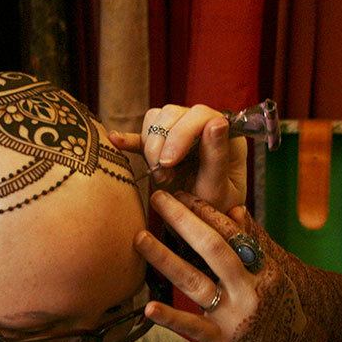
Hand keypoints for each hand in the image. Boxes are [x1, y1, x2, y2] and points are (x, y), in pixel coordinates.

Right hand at [109, 104, 247, 212]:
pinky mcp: (163, 145)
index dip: (180, 134)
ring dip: (151, 148)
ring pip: (157, 119)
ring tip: (160, 177)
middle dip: (162, 145)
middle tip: (163, 177)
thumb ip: (217, 156)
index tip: (168, 163)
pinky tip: (115, 140)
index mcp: (226, 135)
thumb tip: (217, 121)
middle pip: (174, 113)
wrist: (201, 228)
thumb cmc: (216, 211)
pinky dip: (129, 138)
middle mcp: (204, 127)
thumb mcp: (218, 190)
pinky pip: (143, 133)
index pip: (200, 114)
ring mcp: (182, 133)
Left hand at [135, 191, 304, 341]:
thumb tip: (235, 209)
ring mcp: (233, 316)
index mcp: (263, 269)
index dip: (204, 211)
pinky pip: (192, 328)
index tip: (181, 194)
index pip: (231, 233)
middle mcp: (249, 289)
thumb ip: (254, 244)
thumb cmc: (278, 311)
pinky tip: (149, 307)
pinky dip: (170, 317)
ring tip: (140, 238)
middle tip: (158, 198)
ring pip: (195, 282)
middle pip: (212, 248)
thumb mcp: (274, 275)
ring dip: (164, 258)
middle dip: (183, 220)